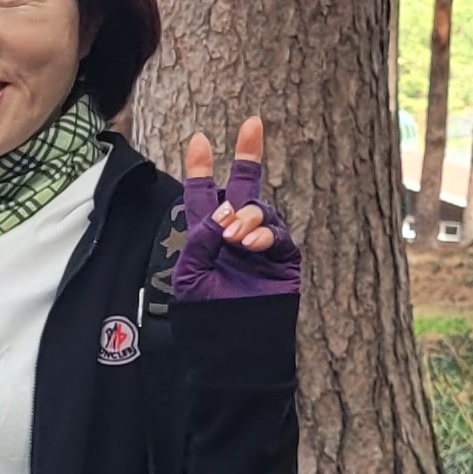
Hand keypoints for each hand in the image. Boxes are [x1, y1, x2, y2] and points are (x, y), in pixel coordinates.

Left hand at [170, 113, 300, 300]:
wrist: (234, 349)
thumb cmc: (204, 317)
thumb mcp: (190, 273)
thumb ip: (203, 237)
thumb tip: (226, 210)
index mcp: (205, 237)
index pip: (203, 196)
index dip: (202, 168)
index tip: (200, 140)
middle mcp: (234, 235)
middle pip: (245, 188)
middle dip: (249, 155)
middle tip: (252, 124)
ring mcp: (261, 246)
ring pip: (260, 210)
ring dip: (246, 215)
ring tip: (234, 237)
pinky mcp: (283, 260)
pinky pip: (278, 235)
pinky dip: (264, 234)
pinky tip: (250, 243)